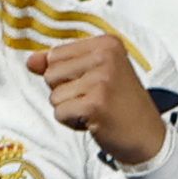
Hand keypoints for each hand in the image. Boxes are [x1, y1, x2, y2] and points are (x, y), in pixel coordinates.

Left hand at [29, 34, 165, 164]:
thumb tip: (30, 60)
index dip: (66, 75)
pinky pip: (59, 113)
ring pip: (54, 95)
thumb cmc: (120, 104)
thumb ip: (60, 64)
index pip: (55, 54)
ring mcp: (101, 79)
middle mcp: (106, 56)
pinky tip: (95, 121)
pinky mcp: (95, 103)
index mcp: (107, 43)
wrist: (147, 135)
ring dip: (69, 108)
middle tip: (95, 98)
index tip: (94, 83)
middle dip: (65, 92)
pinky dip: (72, 122)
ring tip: (96, 110)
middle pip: (51, 73)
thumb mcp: (94, 75)